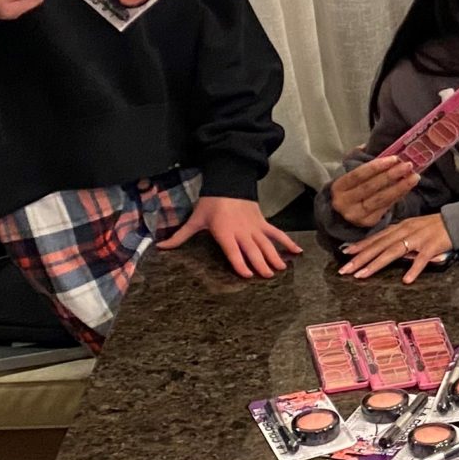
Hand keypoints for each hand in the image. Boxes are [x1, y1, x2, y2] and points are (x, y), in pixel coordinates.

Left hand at [159, 195, 300, 276]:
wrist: (228, 183)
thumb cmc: (210, 204)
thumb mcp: (195, 220)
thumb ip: (180, 236)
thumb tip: (160, 248)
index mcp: (225, 232)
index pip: (234, 251)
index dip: (241, 263)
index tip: (248, 275)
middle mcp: (242, 231)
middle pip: (253, 250)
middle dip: (261, 264)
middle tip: (268, 277)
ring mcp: (255, 227)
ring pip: (267, 244)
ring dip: (275, 256)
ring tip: (281, 269)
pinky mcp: (263, 222)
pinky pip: (277, 233)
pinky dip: (287, 242)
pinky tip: (297, 252)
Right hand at [329, 155, 417, 229]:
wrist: (341, 215)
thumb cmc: (350, 188)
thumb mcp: (349, 174)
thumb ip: (358, 159)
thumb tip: (370, 145)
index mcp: (338, 187)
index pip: (358, 175)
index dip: (376, 166)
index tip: (394, 158)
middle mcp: (345, 203)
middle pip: (370, 187)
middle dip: (391, 175)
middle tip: (408, 165)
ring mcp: (356, 215)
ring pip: (381, 199)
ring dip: (400, 187)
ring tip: (414, 176)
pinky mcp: (368, 223)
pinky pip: (386, 207)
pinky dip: (398, 196)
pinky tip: (408, 187)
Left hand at [341, 212, 454, 283]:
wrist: (457, 221)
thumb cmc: (434, 227)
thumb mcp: (413, 228)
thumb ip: (398, 237)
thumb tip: (382, 247)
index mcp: (401, 227)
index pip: (377, 237)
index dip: (361, 246)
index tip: (346, 255)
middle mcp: (406, 231)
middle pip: (380, 245)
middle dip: (361, 258)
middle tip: (346, 270)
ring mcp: (418, 238)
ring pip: (393, 251)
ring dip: (377, 263)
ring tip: (363, 275)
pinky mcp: (432, 246)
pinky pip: (422, 259)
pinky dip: (414, 269)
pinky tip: (406, 280)